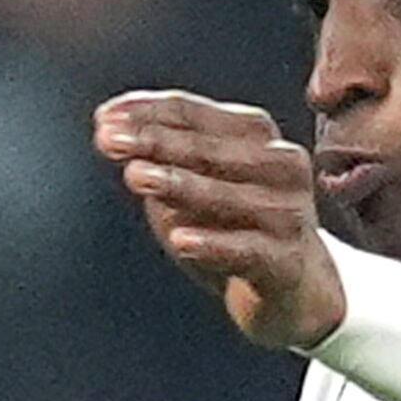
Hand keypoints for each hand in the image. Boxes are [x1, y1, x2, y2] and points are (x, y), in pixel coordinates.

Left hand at [96, 92, 348, 350]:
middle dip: (154, 142)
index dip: (147, 113)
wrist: (296, 287)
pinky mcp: (285, 261)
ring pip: (224, 195)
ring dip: (178, 184)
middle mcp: (279, 165)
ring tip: (135, 177)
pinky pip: (245, 251)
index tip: (104, 119)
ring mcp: (287, 213)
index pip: (193, 113)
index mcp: (255, 135)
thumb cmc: (235, 226)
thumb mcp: (193, 187)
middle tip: (110, 141)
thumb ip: (157, 161)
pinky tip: (180, 241)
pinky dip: (212, 245)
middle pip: (206, 148)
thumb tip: (109, 132)